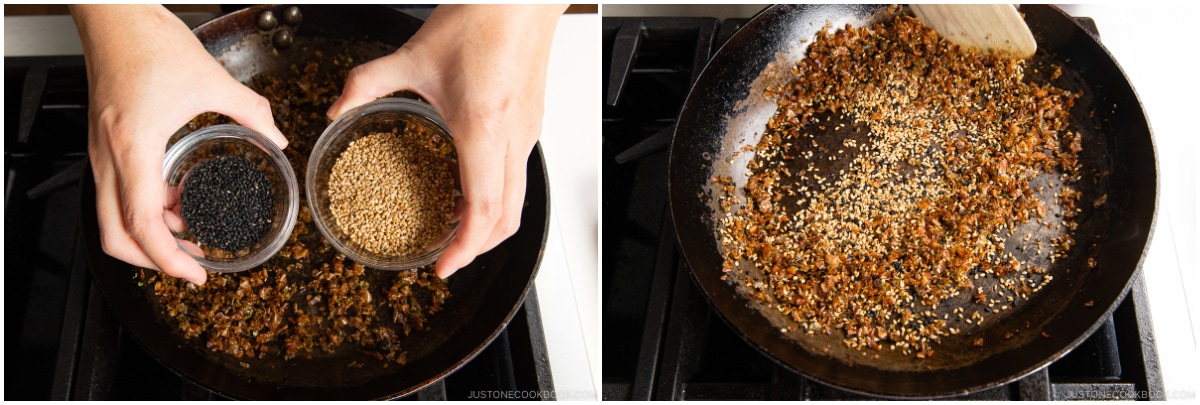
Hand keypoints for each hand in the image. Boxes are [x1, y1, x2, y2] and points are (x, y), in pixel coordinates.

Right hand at [72, 5, 287, 284]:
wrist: (112, 16)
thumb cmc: (149, 41)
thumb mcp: (211, 80)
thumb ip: (251, 112)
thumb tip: (278, 138)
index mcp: (133, 147)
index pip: (142, 226)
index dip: (170, 260)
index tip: (198, 274)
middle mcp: (109, 156)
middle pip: (116, 235)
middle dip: (154, 259)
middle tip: (194, 264)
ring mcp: (101, 151)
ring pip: (113, 216)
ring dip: (150, 232)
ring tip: (194, 228)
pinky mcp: (104, 142)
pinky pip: (117, 192)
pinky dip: (144, 206)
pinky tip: (178, 197)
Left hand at [328, 5, 564, 277]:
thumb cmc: (481, 19)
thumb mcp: (412, 54)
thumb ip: (366, 84)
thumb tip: (335, 110)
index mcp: (482, 127)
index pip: (482, 208)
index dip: (465, 248)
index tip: (444, 266)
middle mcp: (512, 137)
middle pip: (508, 217)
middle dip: (478, 247)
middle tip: (447, 256)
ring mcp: (527, 132)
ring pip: (517, 198)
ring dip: (488, 221)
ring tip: (452, 224)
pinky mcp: (531, 123)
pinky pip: (518, 174)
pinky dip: (496, 193)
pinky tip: (465, 181)